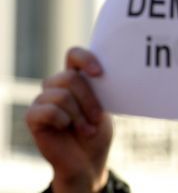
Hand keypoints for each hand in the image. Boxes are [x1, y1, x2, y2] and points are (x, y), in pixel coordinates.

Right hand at [25, 47, 112, 192]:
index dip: (85, 58)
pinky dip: (63, 120)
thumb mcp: (106, 108)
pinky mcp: (33, 117)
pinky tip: (66, 128)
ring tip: (87, 129)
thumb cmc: (97, 131)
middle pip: (70, 77)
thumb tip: (105, 74)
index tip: (99, 73)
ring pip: (61, 95)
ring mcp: (43, 99)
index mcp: (77, 78)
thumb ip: (101, 89)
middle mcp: (57, 85)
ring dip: (79, 115)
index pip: (74, 55)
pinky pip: (47, 110)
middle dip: (89, 100)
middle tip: (98, 118)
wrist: (88, 160)